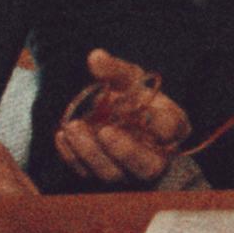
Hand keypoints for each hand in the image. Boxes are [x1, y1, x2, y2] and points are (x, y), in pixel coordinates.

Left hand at [50, 50, 188, 185]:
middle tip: (104, 131)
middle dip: (124, 151)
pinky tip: (61, 136)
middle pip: (145, 166)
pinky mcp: (103, 175)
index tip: (144, 113)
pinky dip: (73, 157)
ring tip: (72, 127)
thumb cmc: (133, 96)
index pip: (170, 131)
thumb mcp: (129, 79)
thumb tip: (95, 57)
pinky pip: (87, 174)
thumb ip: (115, 71)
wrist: (120, 117)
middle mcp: (155, 157)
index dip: (158, 124)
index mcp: (171, 129)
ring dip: (91, 153)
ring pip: (113, 173)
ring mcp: (128, 172)